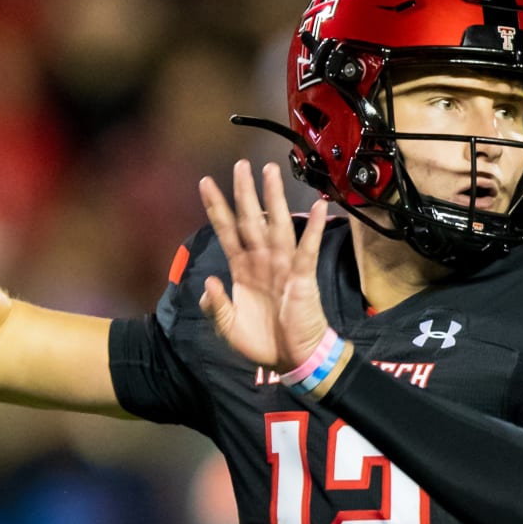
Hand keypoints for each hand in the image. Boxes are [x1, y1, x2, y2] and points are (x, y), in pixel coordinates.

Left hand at [198, 160, 331, 371]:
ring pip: (277, 225)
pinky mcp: (302, 276)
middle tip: (241, 165)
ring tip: (270, 171)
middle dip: (244, 192)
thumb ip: (216, 305)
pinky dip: (312, 228)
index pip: (227, 230)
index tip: (205, 182)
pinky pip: (307, 249)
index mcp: (242, 269)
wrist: (292, 359)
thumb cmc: (263, 341)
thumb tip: (209, 283)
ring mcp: (283, 266)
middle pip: (251, 219)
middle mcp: (262, 260)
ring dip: (274, 199)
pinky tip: (317, 207)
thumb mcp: (228, 326)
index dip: (217, 207)